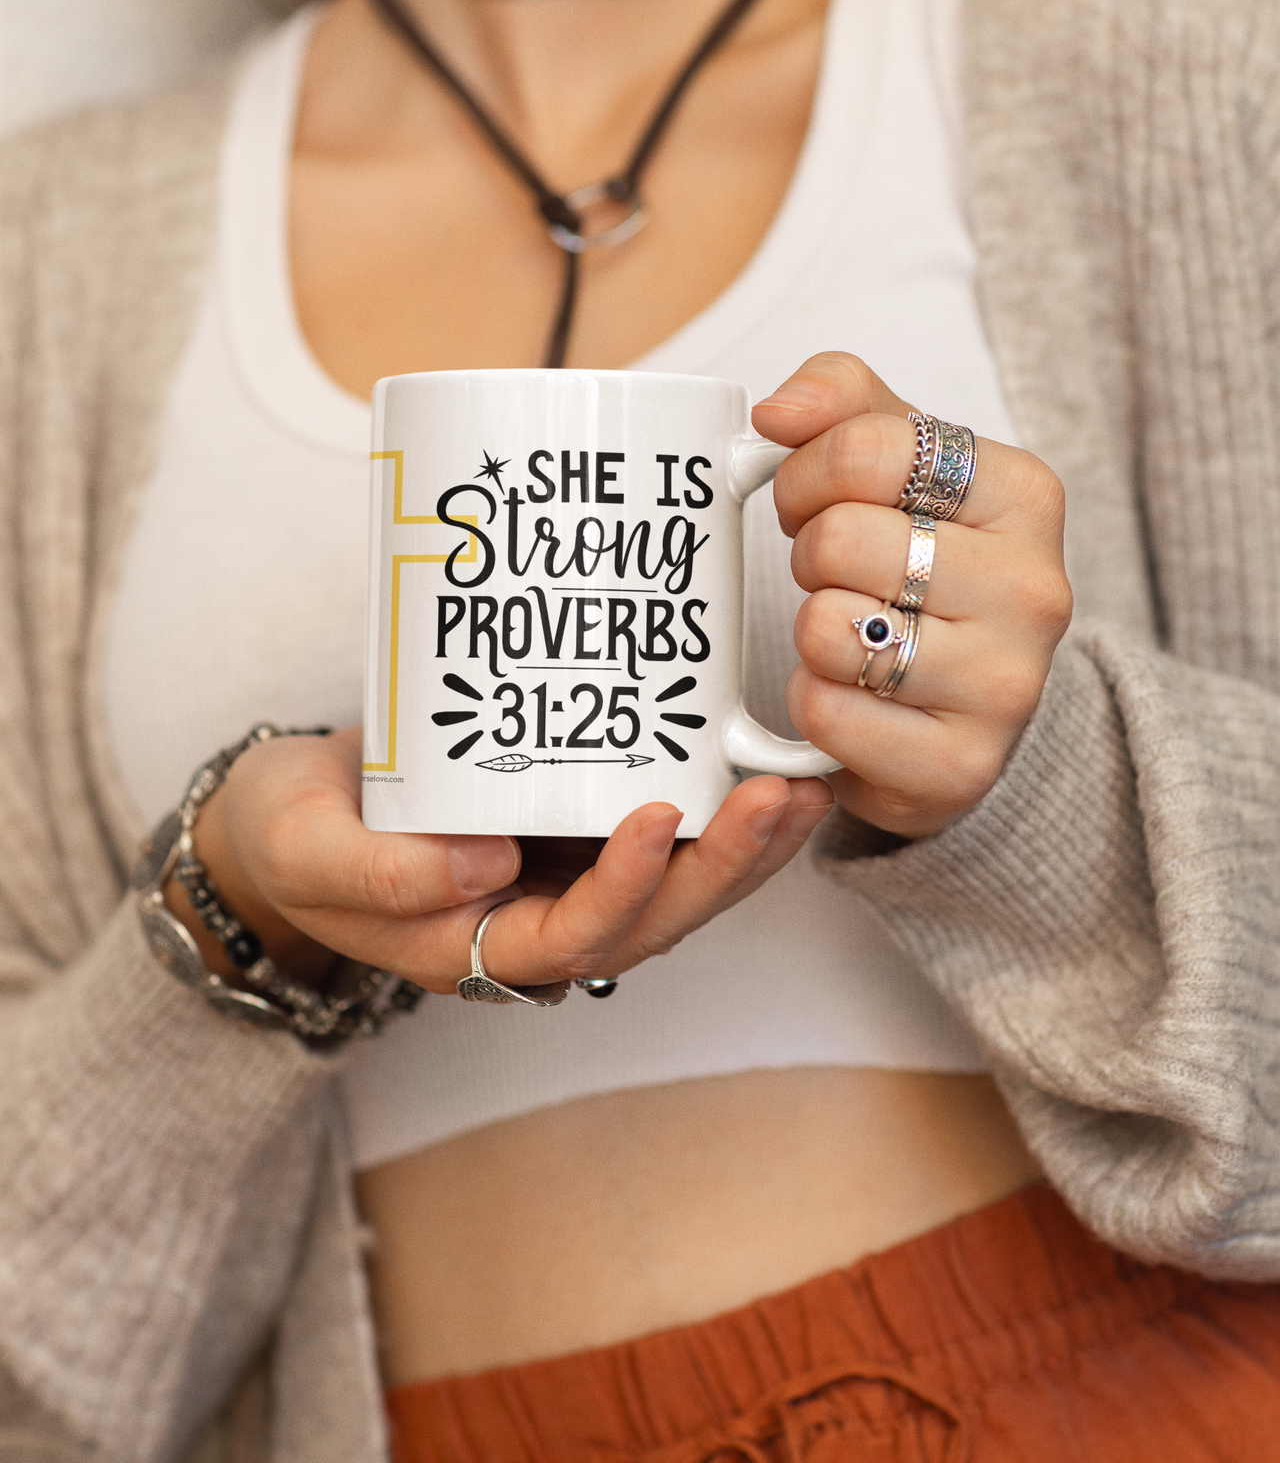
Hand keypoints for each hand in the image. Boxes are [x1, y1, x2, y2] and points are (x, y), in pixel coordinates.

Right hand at [172, 728, 832, 992]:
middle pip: (654, 920)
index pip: (573, 936)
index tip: (661, 814)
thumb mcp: (304, 849)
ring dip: (746, 846)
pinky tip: (767, 762)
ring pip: (677, 887)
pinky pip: (665, 836)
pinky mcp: (576, 831)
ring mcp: (564, 880)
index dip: (626, 886)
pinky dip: (721, 809)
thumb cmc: (289, 834)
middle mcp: (536, 927)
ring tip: (805, 786)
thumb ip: (381, 874)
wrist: (291, 814)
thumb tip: (490, 870)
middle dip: (724, 866)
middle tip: (779, 797)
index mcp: (473, 948)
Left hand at [754, 352, 1071, 839]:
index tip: (812, 499)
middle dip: (807, 554)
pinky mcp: (961, 766)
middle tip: (833, 575)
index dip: (805, 473)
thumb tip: (778, 411)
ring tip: (851, 632)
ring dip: (811, 631)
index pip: (864, 449)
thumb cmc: (919, 559)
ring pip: (828, 629)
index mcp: (1023, 493)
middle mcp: (1034, 589)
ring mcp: (1007, 685)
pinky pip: (825, 714)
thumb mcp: (893, 457)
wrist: (964, 700)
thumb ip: (838, 395)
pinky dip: (813, 703)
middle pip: (839, 538)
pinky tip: (853, 697)